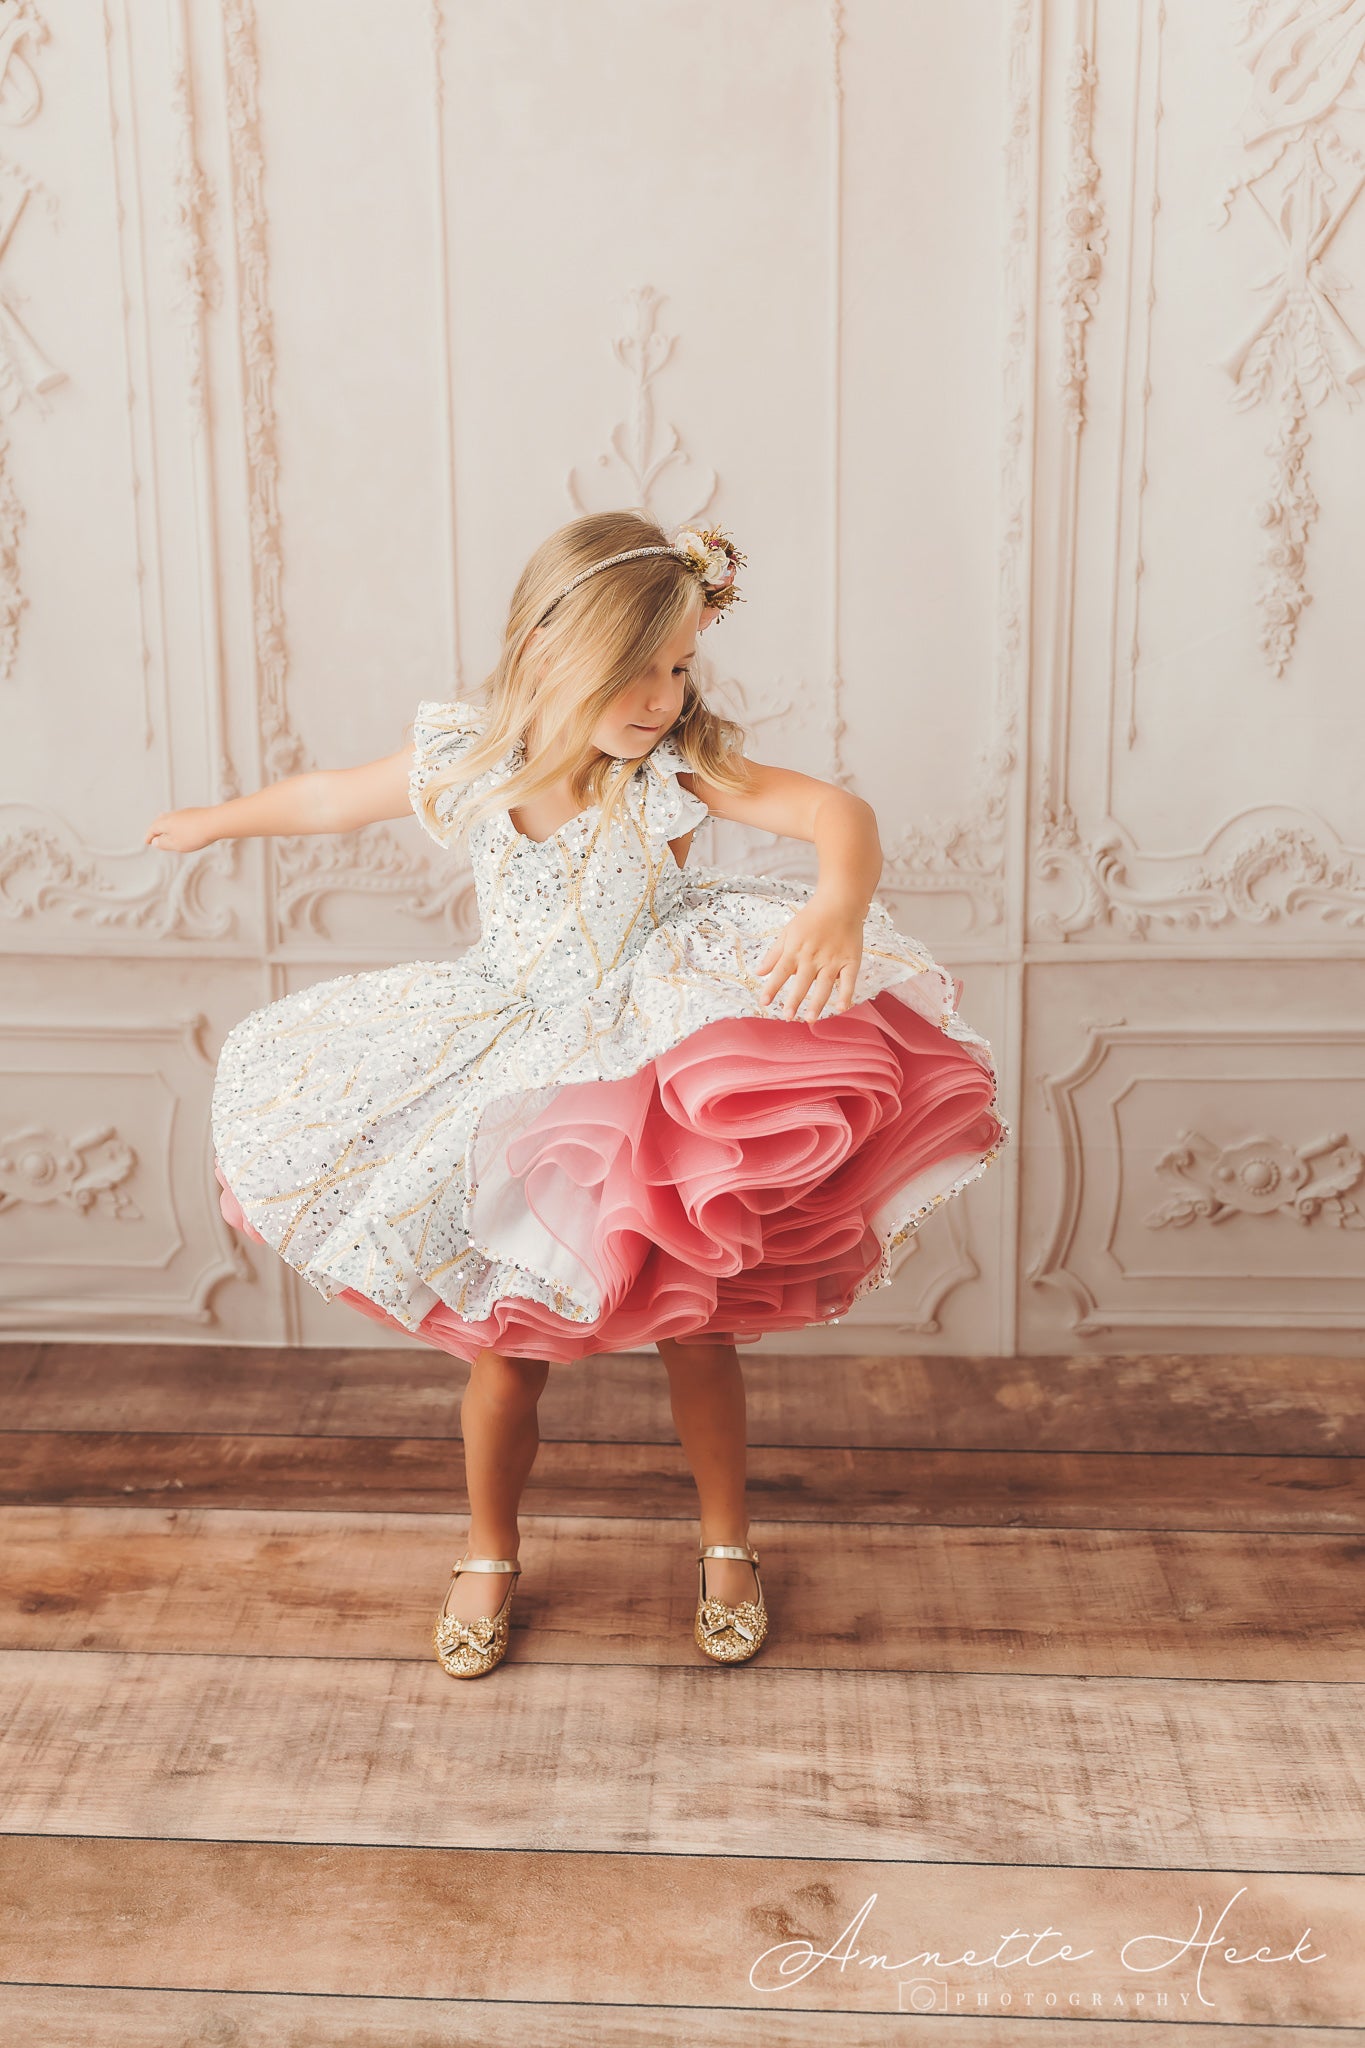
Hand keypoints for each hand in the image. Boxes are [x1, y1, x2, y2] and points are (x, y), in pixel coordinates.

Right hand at [144, 806, 219, 853]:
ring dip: (166, 825)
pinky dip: (176, 823)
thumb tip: (155, 841)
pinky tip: (181, 826)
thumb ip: (164, 843)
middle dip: (155, 829)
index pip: (153, 829)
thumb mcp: (176, 844)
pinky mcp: (194, 813)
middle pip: (160, 821)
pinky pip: (180, 818)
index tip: (147, 842)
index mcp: (165, 822)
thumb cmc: (195, 835)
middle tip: (153, 835)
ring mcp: (184, 813)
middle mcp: (173, 815)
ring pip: (170, 818)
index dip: (149, 836)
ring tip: (164, 829)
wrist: (215, 822)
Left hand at [754, 897, 863, 1020]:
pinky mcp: (850, 960)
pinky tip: (842, 1008)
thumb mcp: (788, 932)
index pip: (780, 972)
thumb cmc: (812, 917)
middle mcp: (813, 957)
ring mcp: (833, 960)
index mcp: (796, 949)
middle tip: (787, 1017)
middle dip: (794, 1000)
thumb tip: (759, 972)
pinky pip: (849, 981)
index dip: (772, 988)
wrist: (840, 901)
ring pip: (824, 985)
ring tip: (810, 1019)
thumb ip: (774, 954)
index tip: (764, 1002)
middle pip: (802, 982)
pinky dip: (846, 994)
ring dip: (817, 1003)